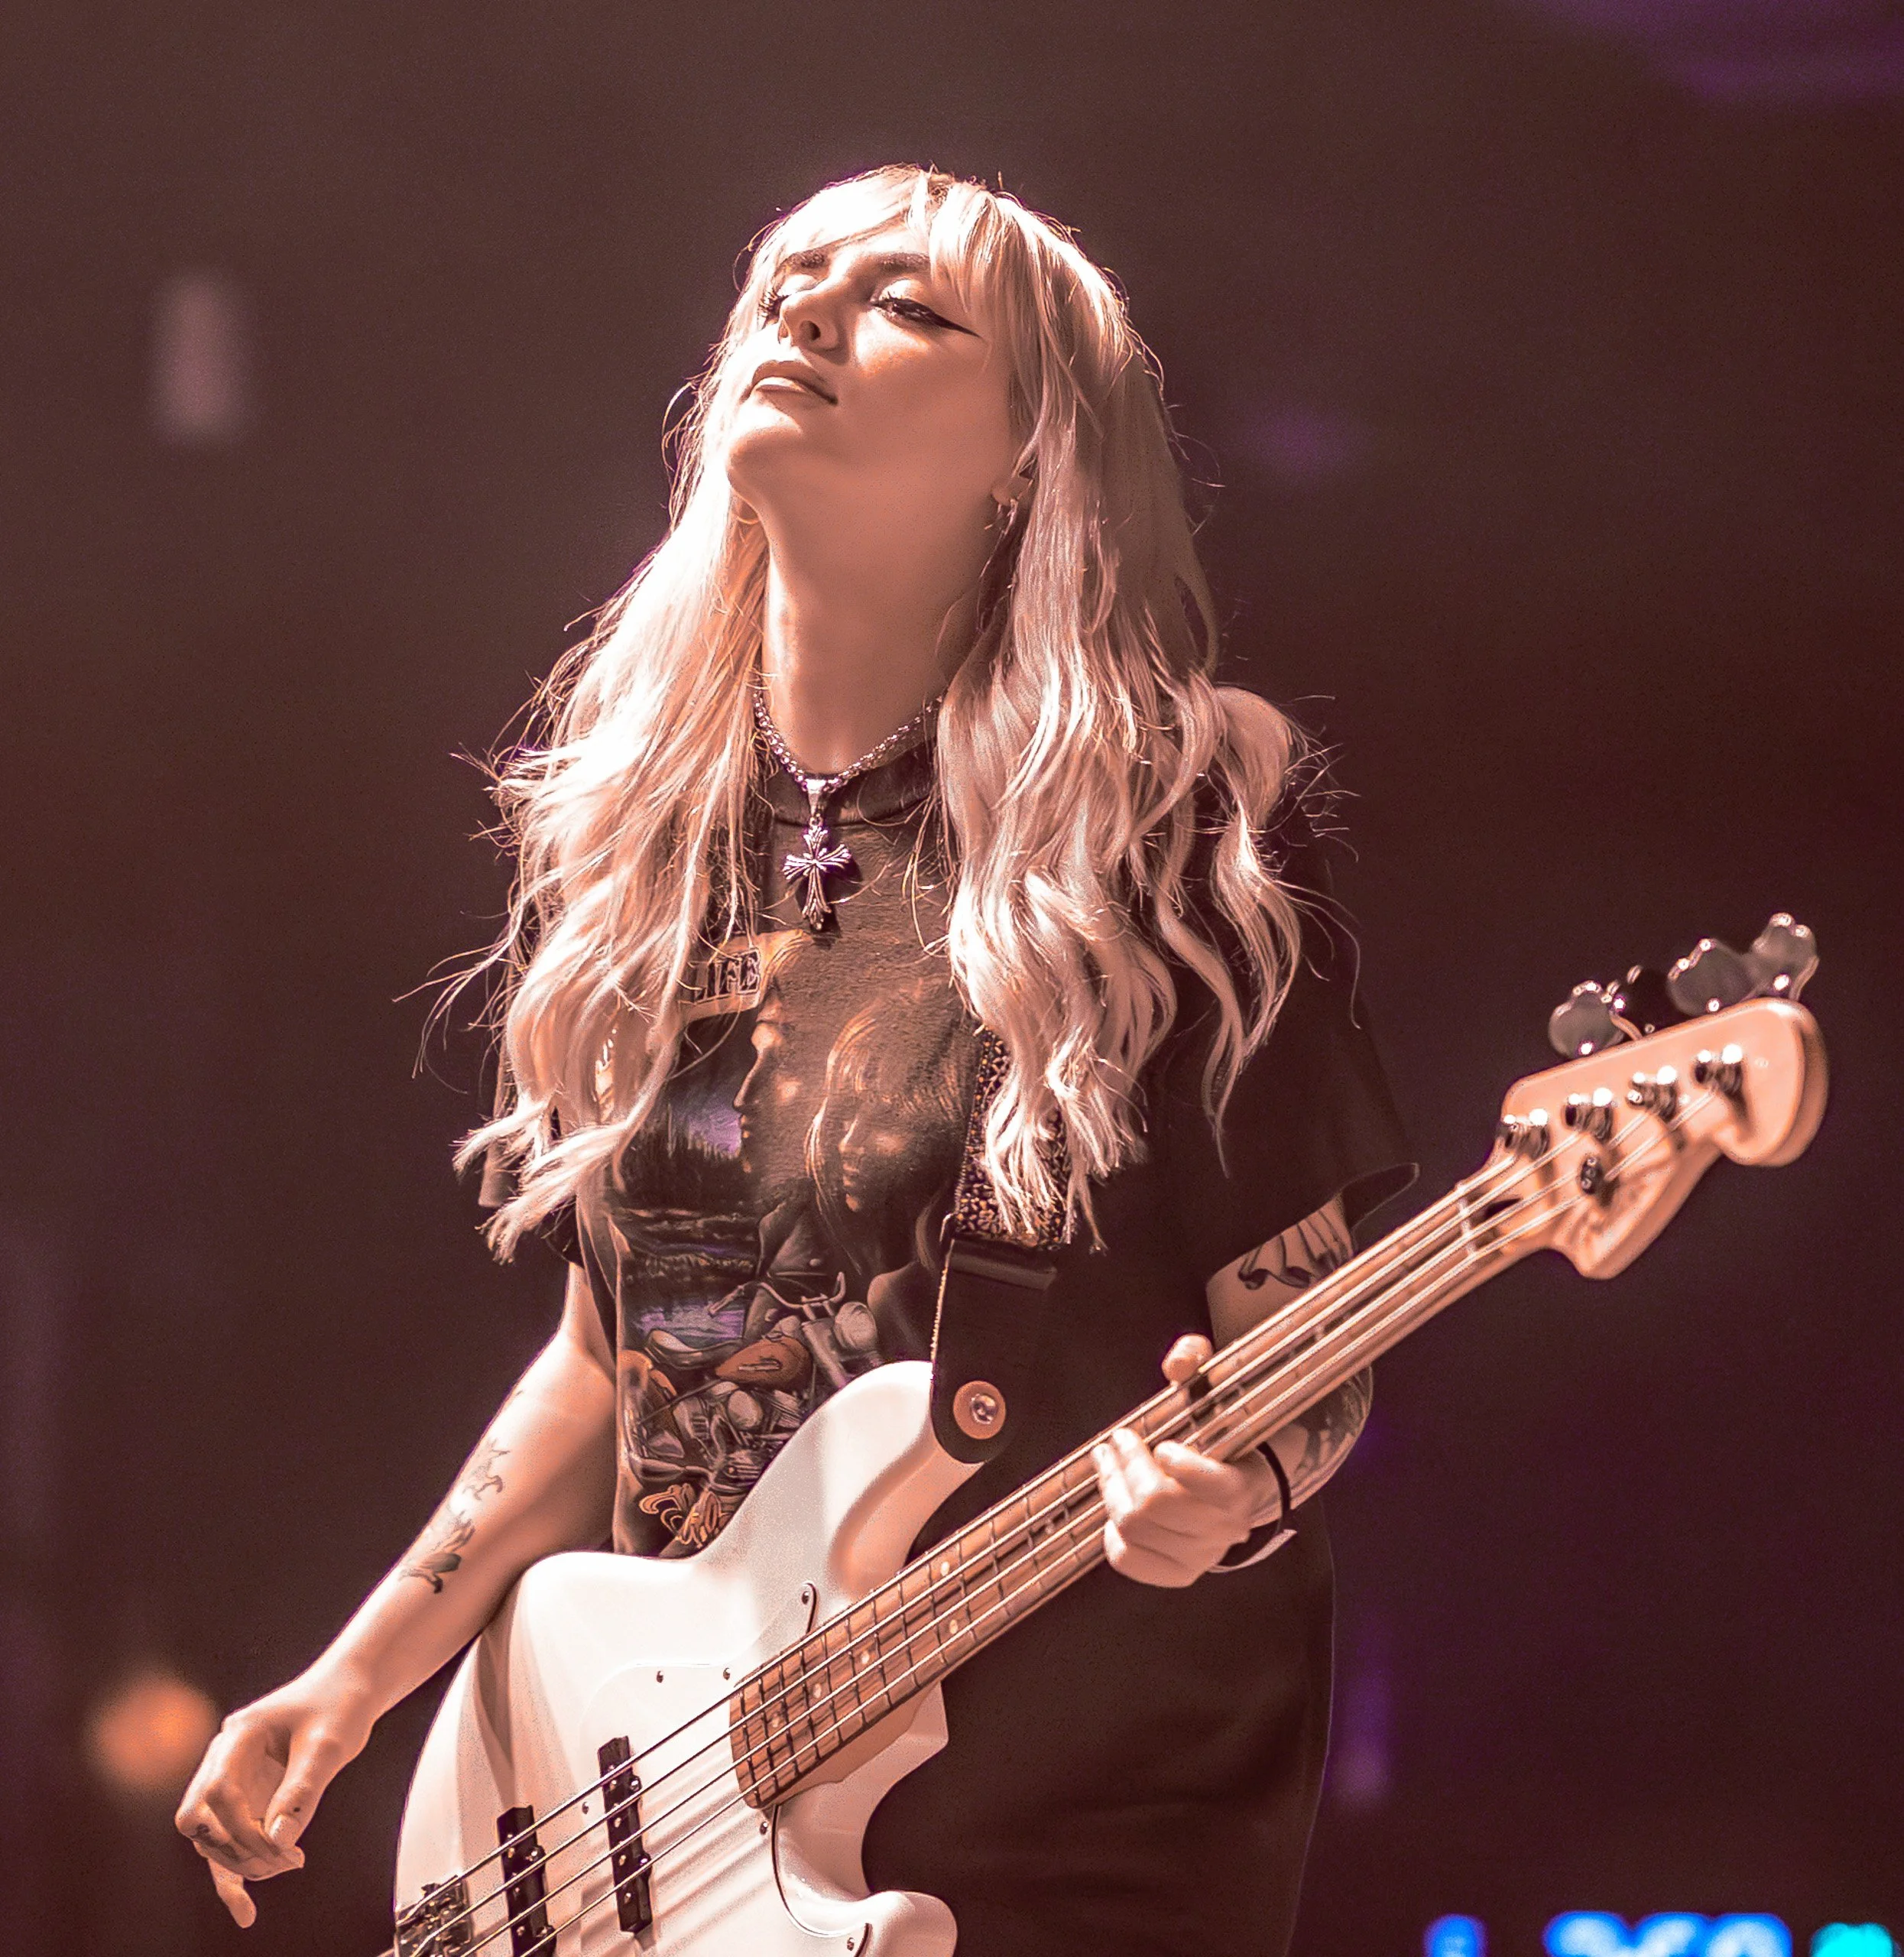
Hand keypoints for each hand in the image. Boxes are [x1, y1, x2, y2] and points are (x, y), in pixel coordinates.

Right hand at [174, 1669, 375, 1926]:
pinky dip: (235, 1873)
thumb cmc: (340, 1705)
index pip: (218, 1792)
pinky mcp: (245, 1799)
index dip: (243, 1828)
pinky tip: (245, 1908)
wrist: (350, 1690)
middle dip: (235, 1850)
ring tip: (285, 1866)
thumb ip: (303, 1789)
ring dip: (240, 1862)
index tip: (280, 1847)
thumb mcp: (330, 1744)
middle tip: (281, 1860)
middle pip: (201, 1820)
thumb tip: (278, 1840)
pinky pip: (229, 1841)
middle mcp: (225, 1759)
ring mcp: (232, 1780)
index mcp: (239, 1736)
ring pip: (211, 1837)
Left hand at [1092, 1334, 1279, 1587]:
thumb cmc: (1219, 1432)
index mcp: (1239, 1486)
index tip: (1164, 1445)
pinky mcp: (1175, 1573)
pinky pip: (1128, 1559)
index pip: (1213, 1486)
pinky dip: (1112, 1533)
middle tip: (1117, 1441)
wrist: (1239, 1486)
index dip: (1182, 1466)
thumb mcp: (1213, 1388)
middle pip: (1155, 1503)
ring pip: (1134, 1527)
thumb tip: (1175, 1365)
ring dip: (1111, 1488)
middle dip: (1127, 1466)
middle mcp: (1223, 1528)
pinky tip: (1116, 1504)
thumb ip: (1197, 1361)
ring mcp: (1199, 1556)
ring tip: (1106, 1462)